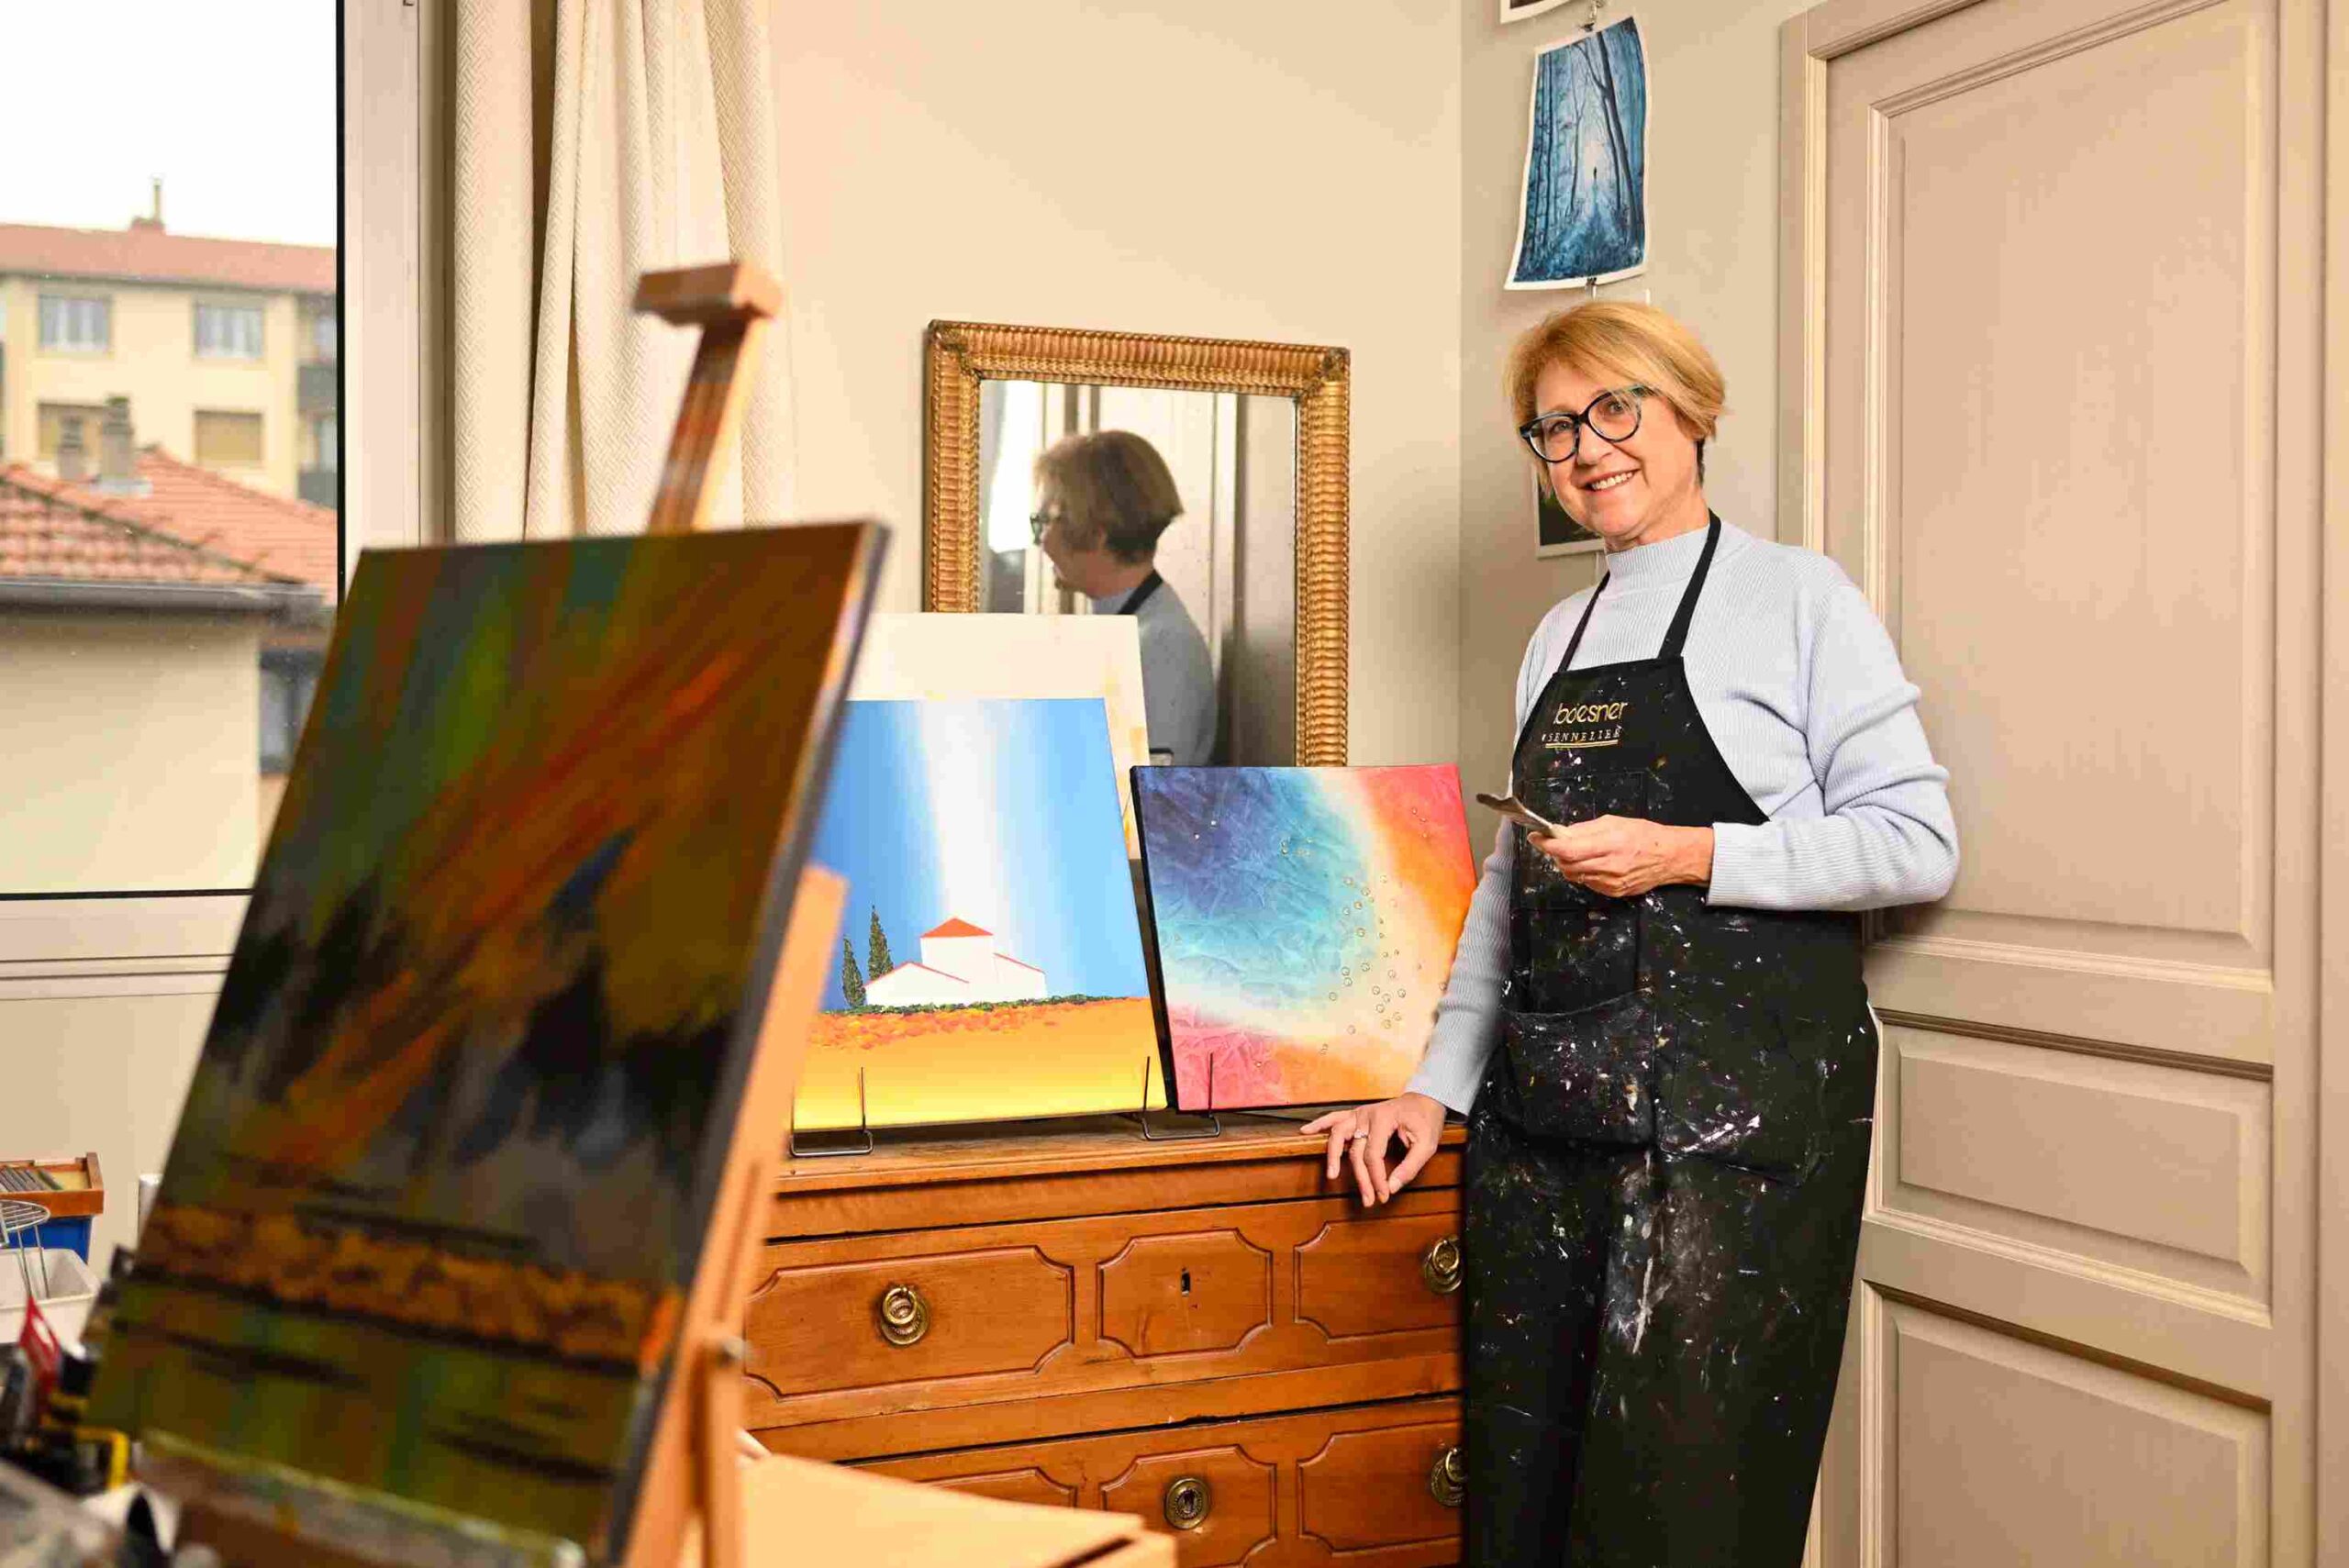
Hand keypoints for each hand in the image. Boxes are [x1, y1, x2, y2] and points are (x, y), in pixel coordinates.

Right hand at [1302, 1093, 1447, 1205]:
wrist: (1424, 1100)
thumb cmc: (1426, 1121)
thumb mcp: (1427, 1144)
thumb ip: (1410, 1167)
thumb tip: (1392, 1187)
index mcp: (1384, 1119)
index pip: (1373, 1155)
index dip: (1377, 1178)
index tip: (1384, 1195)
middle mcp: (1367, 1115)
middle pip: (1355, 1151)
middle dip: (1361, 1178)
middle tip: (1368, 1199)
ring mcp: (1359, 1113)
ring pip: (1338, 1134)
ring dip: (1332, 1155)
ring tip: (1332, 1175)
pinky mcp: (1356, 1114)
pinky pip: (1334, 1118)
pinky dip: (1319, 1124)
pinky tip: (1306, 1132)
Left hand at [1532, 815, 1711, 897]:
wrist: (1670, 857)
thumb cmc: (1644, 835)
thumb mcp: (1614, 822)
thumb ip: (1586, 829)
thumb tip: (1561, 833)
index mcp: (1609, 844)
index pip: (1568, 850)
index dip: (1548, 845)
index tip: (1536, 838)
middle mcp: (1608, 866)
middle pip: (1567, 865)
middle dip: (1556, 855)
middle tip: (1556, 844)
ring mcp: (1610, 882)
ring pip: (1575, 875)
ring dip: (1569, 864)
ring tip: (1579, 852)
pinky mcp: (1613, 892)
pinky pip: (1588, 883)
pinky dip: (1584, 872)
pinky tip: (1594, 863)